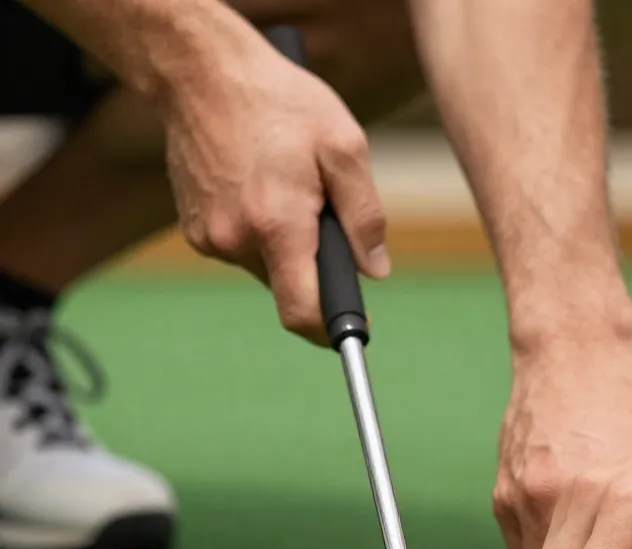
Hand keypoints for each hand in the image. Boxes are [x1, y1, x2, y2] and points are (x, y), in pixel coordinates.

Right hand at [161, 41, 389, 344]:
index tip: (356, 330)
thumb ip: (365, 216)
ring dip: (287, 244)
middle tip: (320, 209)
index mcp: (278, 225)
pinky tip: (260, 186)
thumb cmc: (280, 102)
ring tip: (287, 187)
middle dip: (314, 264)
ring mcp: (209, 237)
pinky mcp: (193, 229)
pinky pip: (241, 248)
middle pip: (289, 286)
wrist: (200, 71)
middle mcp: (236, 240)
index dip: (333, 331)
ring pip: (266, 267)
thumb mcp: (344, 147)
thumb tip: (376, 270)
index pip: (303, 312)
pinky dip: (260, 231)